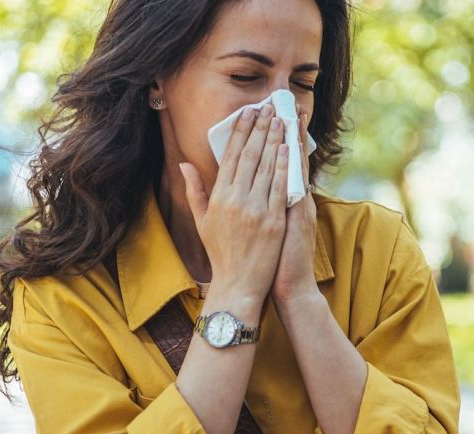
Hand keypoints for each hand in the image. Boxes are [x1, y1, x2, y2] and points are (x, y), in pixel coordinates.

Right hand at [179, 104, 291, 307]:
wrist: (237, 285)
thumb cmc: (220, 254)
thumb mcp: (201, 221)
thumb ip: (195, 191)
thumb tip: (184, 165)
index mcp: (218, 198)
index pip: (230, 157)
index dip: (239, 132)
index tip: (247, 113)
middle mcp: (236, 201)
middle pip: (249, 156)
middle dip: (258, 129)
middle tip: (267, 108)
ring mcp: (256, 210)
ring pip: (266, 168)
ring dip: (274, 141)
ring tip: (279, 120)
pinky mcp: (274, 221)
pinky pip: (281, 188)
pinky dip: (284, 167)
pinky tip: (288, 149)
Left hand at [270, 107, 318, 301]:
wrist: (291, 287)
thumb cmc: (276, 262)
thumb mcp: (270, 230)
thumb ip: (264, 206)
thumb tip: (251, 188)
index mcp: (286, 202)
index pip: (282, 164)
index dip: (279, 140)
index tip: (274, 117)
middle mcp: (295, 200)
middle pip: (290, 159)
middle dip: (286, 132)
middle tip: (284, 105)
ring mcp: (299, 207)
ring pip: (296, 168)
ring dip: (293, 141)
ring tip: (290, 116)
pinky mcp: (300, 217)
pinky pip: (297, 187)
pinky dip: (295, 167)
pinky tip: (292, 148)